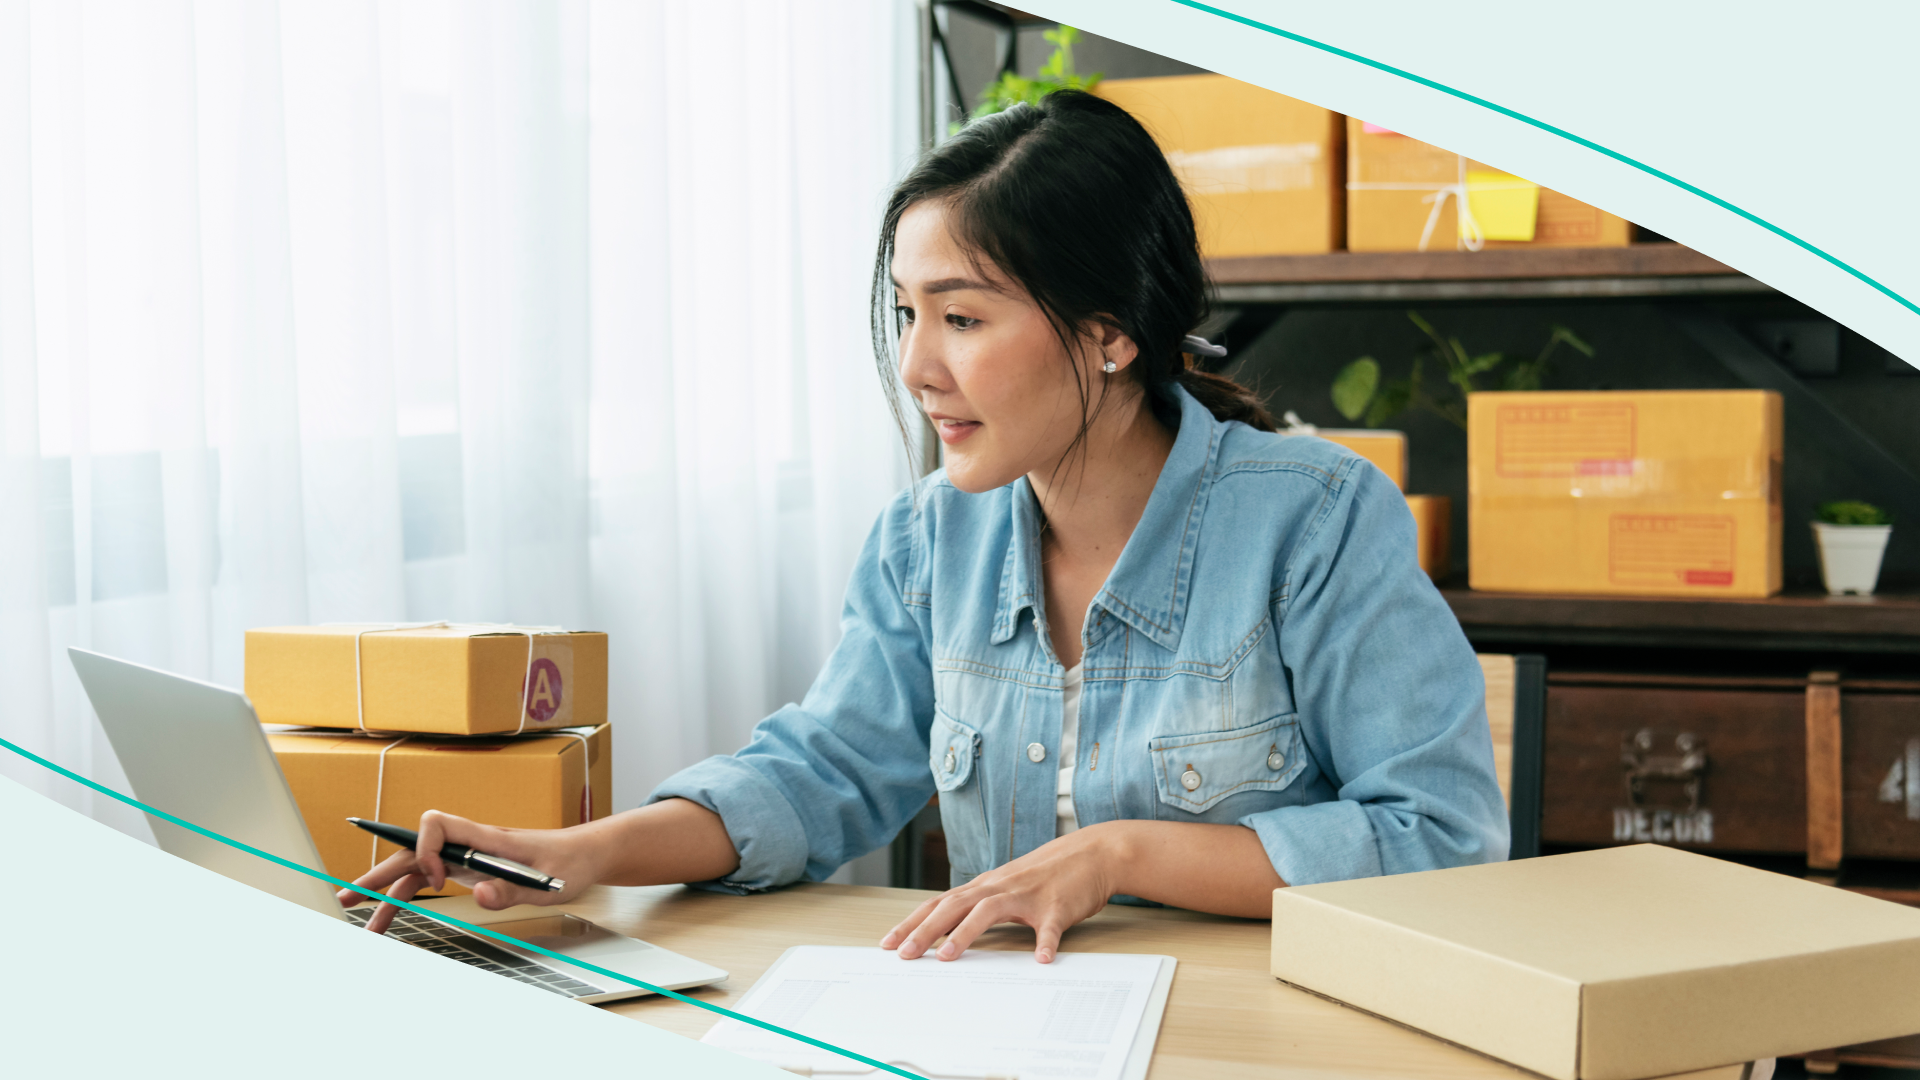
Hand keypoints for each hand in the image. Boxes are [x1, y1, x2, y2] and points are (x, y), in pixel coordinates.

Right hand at [336, 809, 595, 933]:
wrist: (584, 856)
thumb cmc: (568, 863)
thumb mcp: (548, 882)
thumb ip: (512, 891)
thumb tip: (479, 895)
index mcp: (486, 837)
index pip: (437, 824)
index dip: (427, 850)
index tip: (439, 880)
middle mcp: (469, 843)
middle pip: (413, 850)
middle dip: (378, 873)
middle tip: (347, 898)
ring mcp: (465, 856)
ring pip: (415, 870)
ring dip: (387, 894)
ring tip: (365, 923)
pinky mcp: (468, 870)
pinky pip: (428, 881)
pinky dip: (407, 898)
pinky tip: (392, 916)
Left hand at [879, 823, 1120, 963]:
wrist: (1091, 854)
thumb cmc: (1046, 875)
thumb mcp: (1006, 888)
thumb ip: (979, 906)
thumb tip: (947, 933)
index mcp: (985, 887)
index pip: (939, 904)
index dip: (913, 923)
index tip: (889, 943)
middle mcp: (999, 887)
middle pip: (954, 906)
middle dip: (925, 931)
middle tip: (904, 954)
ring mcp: (1028, 895)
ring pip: (989, 911)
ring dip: (966, 933)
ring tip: (948, 957)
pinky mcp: (1058, 906)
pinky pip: (1050, 926)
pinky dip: (1045, 942)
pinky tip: (1042, 959)